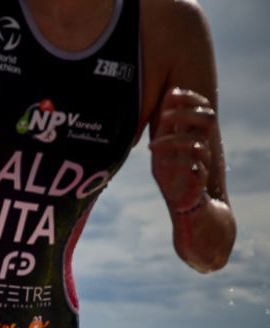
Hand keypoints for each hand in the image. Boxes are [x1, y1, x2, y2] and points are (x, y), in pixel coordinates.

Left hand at [151, 88, 216, 214]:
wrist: (184, 203)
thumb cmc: (171, 174)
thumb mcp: (161, 149)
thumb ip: (162, 128)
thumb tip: (157, 105)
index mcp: (194, 134)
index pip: (202, 108)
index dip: (192, 97)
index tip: (173, 92)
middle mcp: (202, 144)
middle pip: (208, 118)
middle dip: (187, 112)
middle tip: (165, 115)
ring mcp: (202, 161)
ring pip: (198, 141)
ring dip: (174, 139)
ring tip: (153, 145)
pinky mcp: (199, 178)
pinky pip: (194, 165)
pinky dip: (175, 161)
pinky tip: (161, 162)